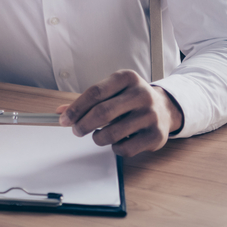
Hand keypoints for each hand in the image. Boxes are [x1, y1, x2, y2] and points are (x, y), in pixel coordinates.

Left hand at [56, 69, 183, 156]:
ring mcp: (150, 115)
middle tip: (76, 130)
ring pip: (112, 133)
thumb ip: (86, 100)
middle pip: (102, 112)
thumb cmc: (130, 100)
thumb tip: (61, 111)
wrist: (165, 108)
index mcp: (127, 78)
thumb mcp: (111, 92)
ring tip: (97, 136)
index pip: (95, 92)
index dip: (76, 108)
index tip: (64, 120)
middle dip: (82, 125)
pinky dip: (114, 148)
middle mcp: (141, 94)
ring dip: (97, 138)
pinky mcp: (156, 135)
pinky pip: (124, 148)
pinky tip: (116, 141)